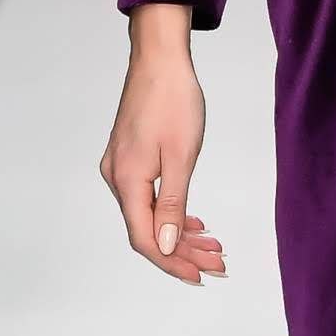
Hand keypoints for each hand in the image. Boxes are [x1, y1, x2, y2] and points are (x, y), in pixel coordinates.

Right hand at [100, 9, 226, 283]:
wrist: (160, 59)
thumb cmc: (173, 100)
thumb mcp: (181, 157)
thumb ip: (173, 206)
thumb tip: (165, 246)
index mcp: (127, 180)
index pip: (144, 238)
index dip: (172, 262)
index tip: (200, 276)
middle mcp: (117, 178)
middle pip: (147, 230)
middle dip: (183, 252)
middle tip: (218, 263)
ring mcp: (120, 168)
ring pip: (150, 215)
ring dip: (181, 234)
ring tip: (214, 246)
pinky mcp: (129, 158)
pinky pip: (149, 198)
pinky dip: (172, 213)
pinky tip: (194, 222)